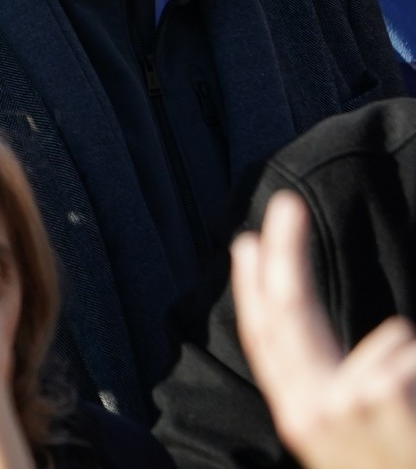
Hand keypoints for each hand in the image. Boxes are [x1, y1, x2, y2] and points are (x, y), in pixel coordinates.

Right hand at [234, 190, 415, 468]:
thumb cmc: (388, 466)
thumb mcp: (348, 437)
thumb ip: (352, 387)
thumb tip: (391, 332)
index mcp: (299, 419)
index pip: (265, 340)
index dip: (254, 289)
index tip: (247, 243)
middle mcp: (314, 409)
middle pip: (290, 312)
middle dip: (288, 253)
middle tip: (287, 204)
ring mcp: (353, 400)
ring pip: (394, 342)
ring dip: (415, 370)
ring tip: (415, 424)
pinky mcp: (390, 394)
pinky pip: (412, 352)